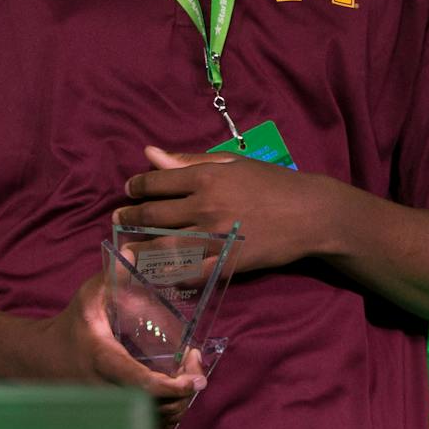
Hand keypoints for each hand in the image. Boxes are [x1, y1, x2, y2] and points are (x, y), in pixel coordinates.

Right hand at [41, 265, 205, 428]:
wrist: (39, 361)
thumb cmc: (70, 327)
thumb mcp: (87, 297)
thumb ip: (112, 276)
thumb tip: (132, 249)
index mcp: (102, 360)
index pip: (140, 383)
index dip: (172, 387)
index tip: (195, 379)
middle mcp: (104, 392)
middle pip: (154, 409)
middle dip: (182, 395)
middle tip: (195, 372)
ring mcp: (106, 411)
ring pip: (151, 424)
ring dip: (177, 408)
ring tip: (186, 381)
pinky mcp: (109, 420)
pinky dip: (164, 417)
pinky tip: (171, 397)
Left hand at [116, 145, 345, 273]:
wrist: (310, 213)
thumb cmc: (271, 183)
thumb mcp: (231, 163)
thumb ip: (187, 160)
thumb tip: (149, 154)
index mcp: (205, 177)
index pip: (156, 181)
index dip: (137, 186)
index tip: (129, 190)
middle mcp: (205, 206)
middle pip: (154, 214)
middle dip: (130, 217)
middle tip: (119, 220)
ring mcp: (214, 237)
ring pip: (163, 246)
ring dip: (138, 248)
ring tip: (125, 249)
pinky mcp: (226, 264)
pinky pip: (188, 273)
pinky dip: (166, 274)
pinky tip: (152, 274)